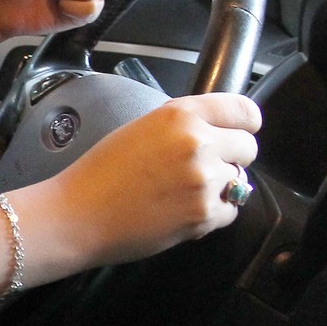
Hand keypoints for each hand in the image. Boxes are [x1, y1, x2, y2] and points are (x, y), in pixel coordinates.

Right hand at [21, 93, 261, 275]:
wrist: (78, 215)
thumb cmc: (100, 174)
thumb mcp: (140, 128)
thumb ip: (182, 124)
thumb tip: (217, 131)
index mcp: (180, 115)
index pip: (243, 110)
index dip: (245, 123)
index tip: (242, 131)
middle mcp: (197, 143)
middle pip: (248, 147)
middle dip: (231, 157)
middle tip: (203, 168)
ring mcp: (203, 180)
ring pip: (240, 180)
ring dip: (220, 187)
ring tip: (184, 192)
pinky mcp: (204, 214)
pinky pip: (231, 211)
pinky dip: (212, 213)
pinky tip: (182, 210)